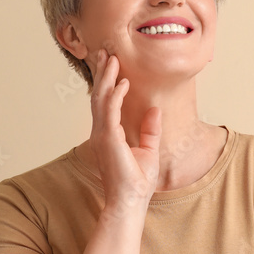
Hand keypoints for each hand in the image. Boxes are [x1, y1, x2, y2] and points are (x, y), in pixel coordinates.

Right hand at [87, 47, 160, 211]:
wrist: (130, 201)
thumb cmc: (137, 181)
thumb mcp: (149, 150)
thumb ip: (150, 130)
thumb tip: (154, 110)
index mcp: (107, 134)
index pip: (105, 102)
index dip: (107, 82)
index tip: (112, 64)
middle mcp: (100, 132)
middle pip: (99, 96)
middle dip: (102, 73)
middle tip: (105, 52)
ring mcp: (101, 135)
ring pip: (101, 99)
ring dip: (106, 77)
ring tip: (111, 58)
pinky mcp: (107, 139)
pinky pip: (110, 111)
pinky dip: (115, 95)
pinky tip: (123, 82)